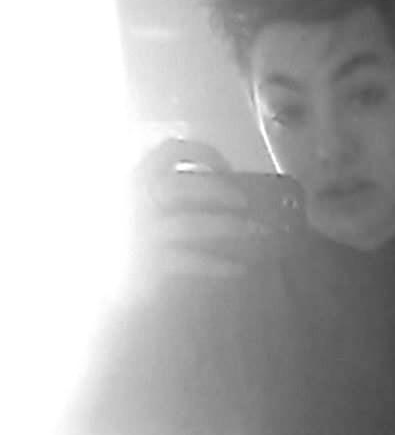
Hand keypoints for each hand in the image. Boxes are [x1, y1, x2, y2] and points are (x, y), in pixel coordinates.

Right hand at [127, 137, 258, 300]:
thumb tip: (228, 191)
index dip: (203, 153)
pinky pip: (192, 261)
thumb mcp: (141, 204)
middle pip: (187, 185)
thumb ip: (170, 191)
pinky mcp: (150, 263)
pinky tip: (238, 268)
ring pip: (193, 224)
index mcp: (135, 178)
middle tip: (245, 201)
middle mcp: (137, 201)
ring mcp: (143, 233)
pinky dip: (219, 264)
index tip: (225, 167)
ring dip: (231, 226)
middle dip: (222, 191)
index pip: (170, 151)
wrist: (97, 283)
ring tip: (258, 231)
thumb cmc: (128, 238)